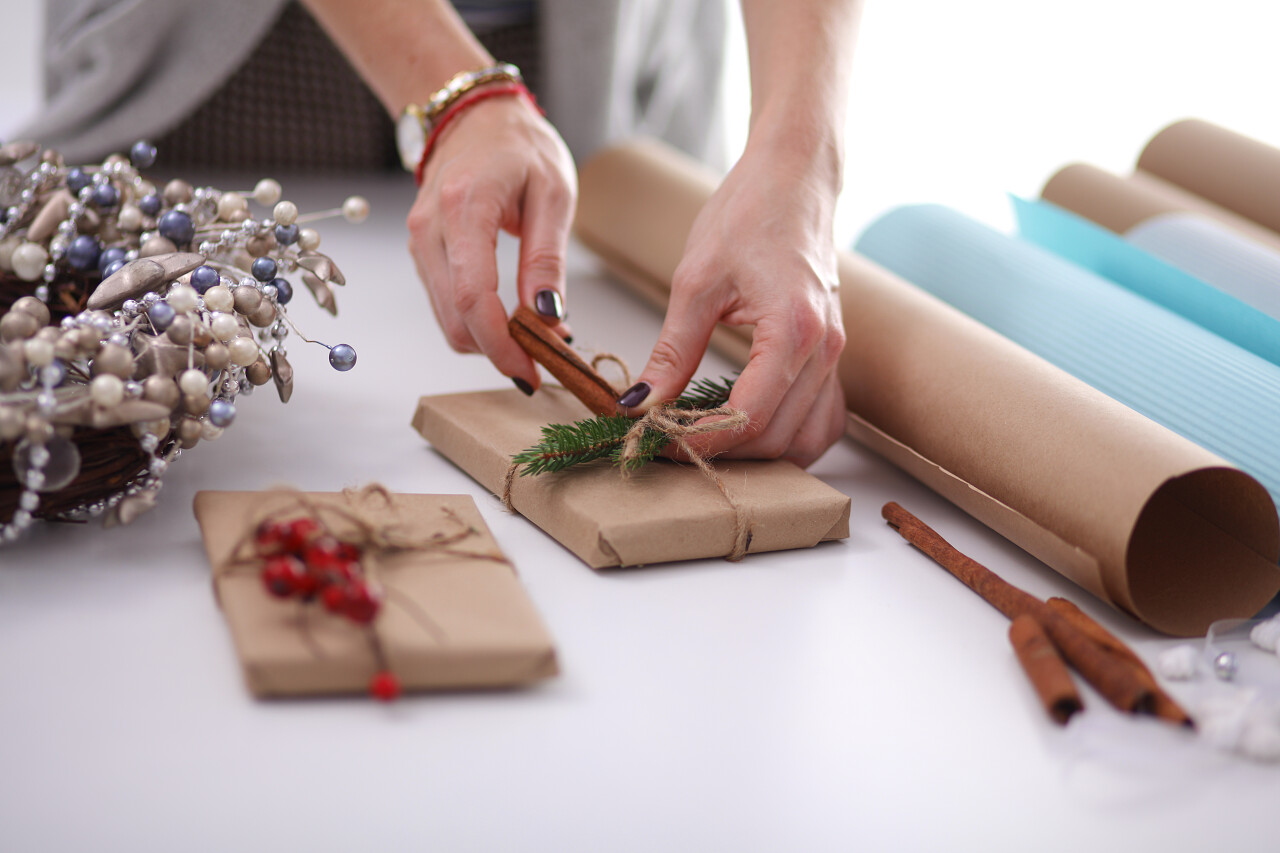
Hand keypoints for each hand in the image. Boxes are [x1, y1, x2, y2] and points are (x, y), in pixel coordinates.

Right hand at [407, 93, 576, 389]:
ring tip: (533, 338)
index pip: (471, 296)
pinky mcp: (421, 252)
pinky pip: (444, 302)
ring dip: (487, 341)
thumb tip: (549, 316)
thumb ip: (547, 257)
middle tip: (542, 361)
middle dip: (497, 351)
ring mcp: (419, 241)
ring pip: (445, 318)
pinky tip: (508, 319)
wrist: (474, 117)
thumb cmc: (520, 148)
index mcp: (464, 208)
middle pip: (453, 318)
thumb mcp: (554, 193)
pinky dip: (475, 322)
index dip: (500, 345)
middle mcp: (430, 229)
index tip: (530, 372)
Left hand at [618, 145, 846, 467]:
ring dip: (757, 453)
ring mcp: (834, 354)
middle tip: (668, 443)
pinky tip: (749, 430)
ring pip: (804, 438)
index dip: (699, 440)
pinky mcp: (831, 353)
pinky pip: (821, 419)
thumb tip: (640, 402)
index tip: (655, 442)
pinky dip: (788, 437)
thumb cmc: (749, 212)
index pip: (748, 416)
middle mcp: (824, 350)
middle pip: (776, 437)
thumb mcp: (695, 281)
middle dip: (722, 450)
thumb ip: (673, 351)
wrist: (794, 177)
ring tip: (705, 440)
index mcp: (793, 330)